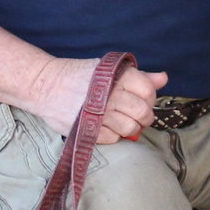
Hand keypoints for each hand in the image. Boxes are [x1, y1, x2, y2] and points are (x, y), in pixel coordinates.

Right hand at [33, 57, 168, 144]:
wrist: (44, 85)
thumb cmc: (80, 77)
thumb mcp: (108, 70)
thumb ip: (139, 76)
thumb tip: (164, 78)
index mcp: (117, 76)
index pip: (149, 91)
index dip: (149, 98)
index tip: (142, 100)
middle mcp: (110, 94)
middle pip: (143, 112)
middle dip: (144, 117)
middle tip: (137, 116)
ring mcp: (99, 113)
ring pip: (131, 128)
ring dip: (131, 128)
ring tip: (123, 122)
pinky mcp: (88, 129)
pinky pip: (113, 138)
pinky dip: (114, 135)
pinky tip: (106, 126)